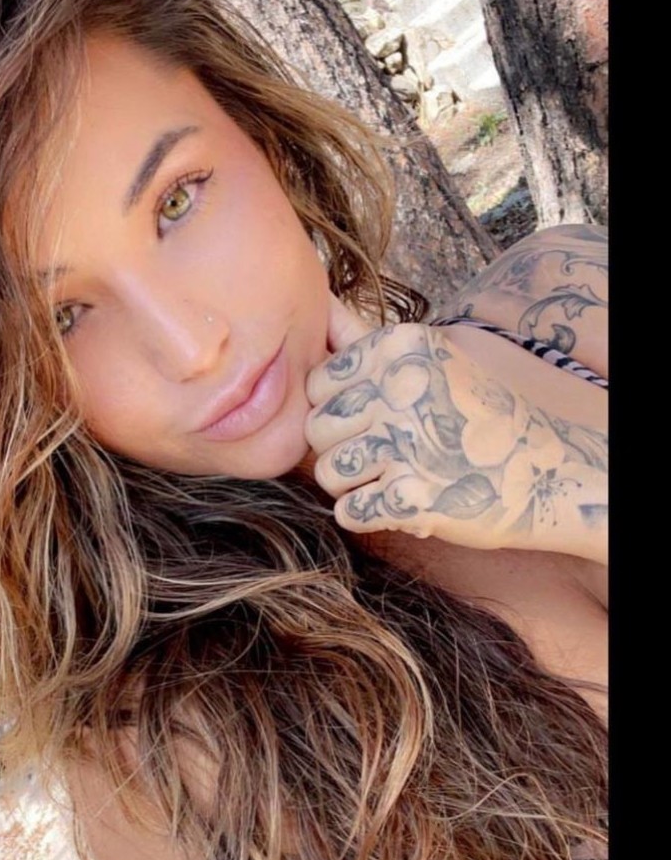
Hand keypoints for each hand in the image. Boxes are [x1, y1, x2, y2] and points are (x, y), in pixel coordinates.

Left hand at [303, 295, 607, 560]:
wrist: (553, 466)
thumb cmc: (485, 412)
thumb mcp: (437, 357)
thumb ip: (375, 355)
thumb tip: (306, 344)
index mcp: (399, 347)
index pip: (318, 381)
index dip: (336, 406)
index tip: (368, 419)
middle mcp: (399, 389)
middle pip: (318, 428)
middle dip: (339, 447)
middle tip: (379, 456)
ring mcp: (407, 444)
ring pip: (327, 472)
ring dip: (353, 483)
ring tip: (390, 478)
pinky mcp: (412, 498)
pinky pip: (348, 512)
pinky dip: (368, 515)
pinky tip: (401, 502)